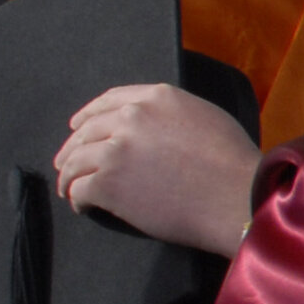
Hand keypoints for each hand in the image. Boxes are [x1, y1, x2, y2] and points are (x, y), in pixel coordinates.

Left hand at [53, 82, 261, 256]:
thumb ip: (173, 113)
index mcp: (157, 98)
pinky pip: (79, 189)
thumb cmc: (233, 163)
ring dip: (68, 175)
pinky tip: (83, 206)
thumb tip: (153, 124)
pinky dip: (76, 198)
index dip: (88, 114)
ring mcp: (116, 151)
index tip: (77, 126)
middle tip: (67, 164)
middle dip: (72, 148)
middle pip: (86, 130)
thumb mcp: (207, 118)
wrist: (236, 198)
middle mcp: (131, 118)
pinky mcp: (108, 183)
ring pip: (75, 160)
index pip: (109, 101)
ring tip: (69, 188)